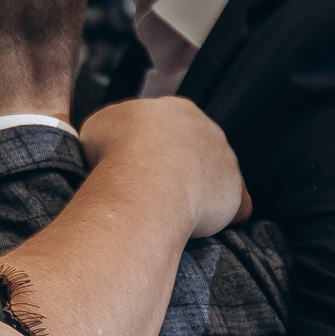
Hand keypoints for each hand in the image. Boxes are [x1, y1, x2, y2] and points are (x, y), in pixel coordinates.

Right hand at [77, 96, 249, 233]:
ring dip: (200, 191)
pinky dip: (223, 216)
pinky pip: (235, 206)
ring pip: (215, 177)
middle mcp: (206, 129)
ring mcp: (225, 160)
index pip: (170, 127)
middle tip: (154, 190)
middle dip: (179, 168)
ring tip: (173, 210)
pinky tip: (203, 225)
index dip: (154, 147)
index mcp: (176, 110)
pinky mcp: (235, 192)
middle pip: (196, 149)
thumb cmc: (118, 153)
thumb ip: (112, 129)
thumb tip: (110, 141)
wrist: (145, 182)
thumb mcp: (98, 126)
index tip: (139, 165)